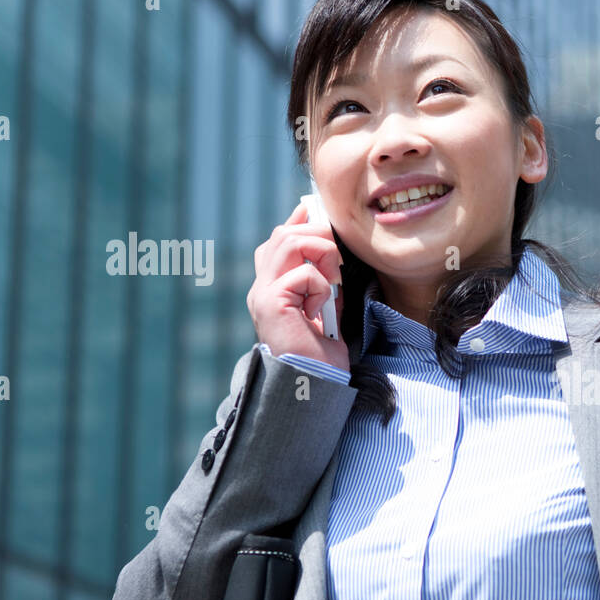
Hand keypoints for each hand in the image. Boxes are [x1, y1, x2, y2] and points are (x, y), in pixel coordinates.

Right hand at [248, 201, 348, 372]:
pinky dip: (323, 287)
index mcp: (271, 286)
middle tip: (338, 263)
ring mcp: (262, 294)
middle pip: (284, 234)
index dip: (300, 222)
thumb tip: (327, 245)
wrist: (314, 385)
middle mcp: (261, 286)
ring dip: (322, 254)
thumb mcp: (325, 306)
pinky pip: (305, 274)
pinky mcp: (271, 303)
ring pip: (290, 242)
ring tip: (332, 281)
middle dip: (319, 236)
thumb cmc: (321, 352)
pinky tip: (321, 311)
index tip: (318, 215)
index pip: (280, 239)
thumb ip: (322, 277)